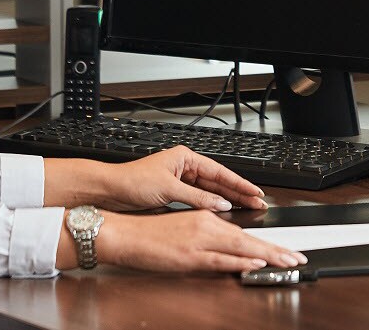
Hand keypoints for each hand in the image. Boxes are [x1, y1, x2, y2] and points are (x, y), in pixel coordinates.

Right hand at [89, 210, 305, 272]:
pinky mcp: (190, 256)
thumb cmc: (150, 234)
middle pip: (249, 240)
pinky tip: (255, 263)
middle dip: (277, 250)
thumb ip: (209, 239)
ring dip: (267, 256)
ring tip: (287, 262)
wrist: (125, 234)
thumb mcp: (185, 231)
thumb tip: (230, 249)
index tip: (286, 251)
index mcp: (206, 219)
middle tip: (298, 258)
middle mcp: (207, 226)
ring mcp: (199, 241)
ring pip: (241, 248)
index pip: (245, 234)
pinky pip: (220, 260)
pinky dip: (239, 261)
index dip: (268, 244)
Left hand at [94, 146, 269, 211]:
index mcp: (185, 157)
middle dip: (238, 192)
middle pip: (218, 181)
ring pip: (211, 191)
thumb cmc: (132, 181)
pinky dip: (212, 205)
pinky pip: (200, 198)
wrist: (110, 191)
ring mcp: (180, 180)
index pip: (219, 172)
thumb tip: (221, 204)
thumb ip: (198, 197)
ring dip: (228, 200)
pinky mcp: (175, 192)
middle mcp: (184, 166)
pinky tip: (224, 211)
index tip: (255, 191)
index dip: (239, 183)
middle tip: (257, 202)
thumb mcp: (169, 190)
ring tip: (247, 207)